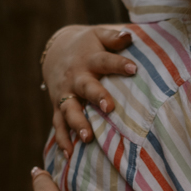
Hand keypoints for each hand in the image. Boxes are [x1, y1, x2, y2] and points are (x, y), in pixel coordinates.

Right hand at [43, 25, 135, 154]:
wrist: (55, 52)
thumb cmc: (87, 46)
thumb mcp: (98, 35)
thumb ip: (114, 37)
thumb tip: (130, 36)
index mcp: (90, 59)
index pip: (106, 60)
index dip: (119, 64)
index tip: (134, 68)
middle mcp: (76, 78)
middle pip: (86, 87)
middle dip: (96, 97)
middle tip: (109, 108)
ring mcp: (65, 94)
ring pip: (69, 110)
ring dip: (77, 123)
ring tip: (87, 137)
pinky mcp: (58, 107)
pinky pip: (58, 125)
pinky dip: (62, 140)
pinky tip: (69, 155)